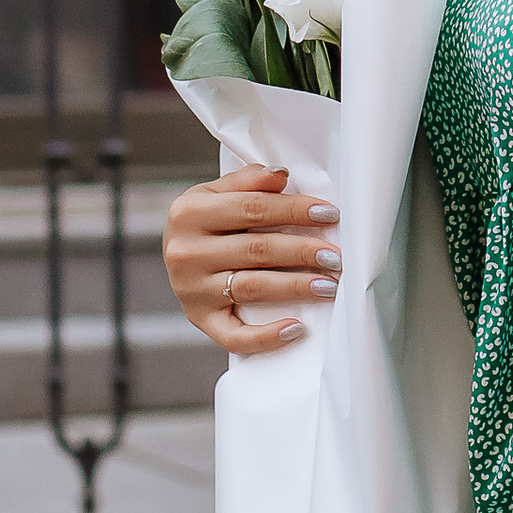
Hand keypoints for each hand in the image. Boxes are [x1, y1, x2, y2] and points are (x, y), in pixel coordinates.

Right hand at [161, 157, 339, 357]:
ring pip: (252, 287)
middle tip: (336, 256)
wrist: (177, 254)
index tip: (328, 214)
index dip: (294, 210)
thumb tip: (280, 176)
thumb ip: (247, 181)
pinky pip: (234, 335)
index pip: (252, 208)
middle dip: (302, 251)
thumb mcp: (216, 192)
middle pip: (256, 249)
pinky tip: (295, 327)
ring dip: (295, 287)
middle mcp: (186, 252)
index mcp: (189, 212)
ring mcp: (191, 289)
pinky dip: (266, 336)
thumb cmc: (206, 220)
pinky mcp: (199, 319)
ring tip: (328, 285)